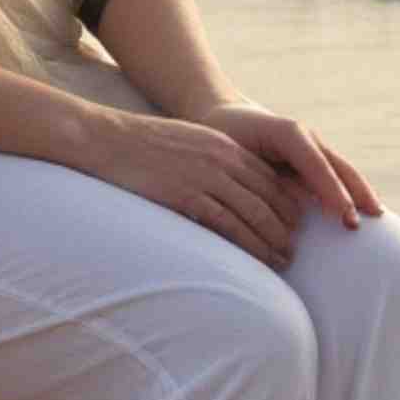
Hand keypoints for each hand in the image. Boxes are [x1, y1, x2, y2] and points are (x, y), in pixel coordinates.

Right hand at [81, 108, 311, 270]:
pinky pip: (228, 226)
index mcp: (223, 145)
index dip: (286, 204)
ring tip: (282, 262)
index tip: (293, 225)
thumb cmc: (140, 144)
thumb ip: (210, 160)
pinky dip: (249, 246)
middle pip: (269, 198)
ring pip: (255, 214)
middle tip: (293, 250)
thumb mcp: (186, 142)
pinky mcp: (188, 196)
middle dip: (286, 227)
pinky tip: (257, 262)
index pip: (268, 178)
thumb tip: (223, 185)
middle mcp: (222, 159)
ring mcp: (206, 178)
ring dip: (273, 242)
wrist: (106, 138)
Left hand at [194, 100, 384, 235]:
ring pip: (342, 169)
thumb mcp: (231, 149)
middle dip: (354, 192)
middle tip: (371, 218)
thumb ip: (251, 174)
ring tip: (376, 216)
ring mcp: (312, 145)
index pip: (316, 164)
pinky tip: (360, 210)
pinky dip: (350, 190)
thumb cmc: (224, 134)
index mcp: (288, 132)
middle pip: (338, 166)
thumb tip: (270, 208)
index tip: (345, 215)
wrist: (221, 112)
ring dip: (359, 191)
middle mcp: (306, 137)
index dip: (331, 190)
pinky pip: (335, 174)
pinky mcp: (312, 156)